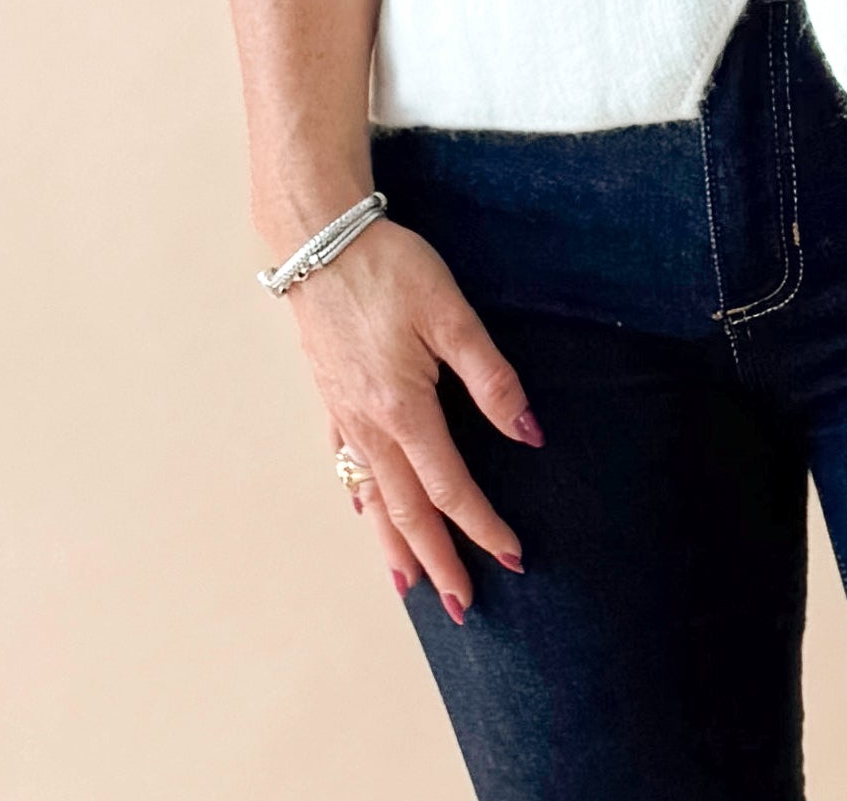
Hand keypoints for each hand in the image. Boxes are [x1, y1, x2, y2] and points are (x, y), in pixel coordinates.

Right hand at [283, 216, 544, 619]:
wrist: (318, 240)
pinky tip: (364, 511)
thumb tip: (528, 433)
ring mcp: (344, 414)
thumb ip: (490, 377)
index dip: (482, 525)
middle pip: (408, 510)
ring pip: (372, 497)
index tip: (511, 557)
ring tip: (410, 589)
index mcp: (403, 409)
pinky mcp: (330, 396)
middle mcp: (369, 425)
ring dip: (394, 545)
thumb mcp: (450, 312)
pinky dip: (360, 500)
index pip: (450, 486)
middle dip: (438, 561)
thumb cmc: (388, 269)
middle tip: (462, 606)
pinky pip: (346, 467)